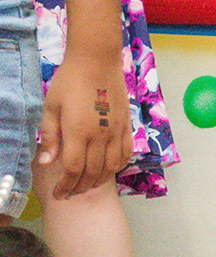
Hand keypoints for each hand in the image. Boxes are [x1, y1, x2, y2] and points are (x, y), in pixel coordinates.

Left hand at [37, 51, 132, 198]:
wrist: (97, 61)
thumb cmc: (70, 80)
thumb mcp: (52, 106)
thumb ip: (50, 136)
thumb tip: (46, 162)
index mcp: (78, 130)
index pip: (73, 168)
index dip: (66, 185)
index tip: (59, 194)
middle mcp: (100, 136)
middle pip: (93, 172)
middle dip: (80, 187)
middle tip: (71, 193)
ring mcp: (116, 133)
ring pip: (111, 168)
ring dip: (99, 181)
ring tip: (87, 185)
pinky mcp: (127, 128)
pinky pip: (125, 156)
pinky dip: (117, 168)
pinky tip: (108, 170)